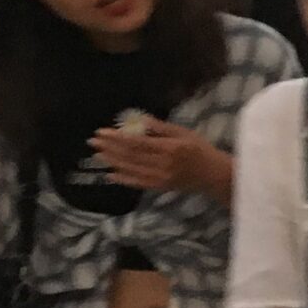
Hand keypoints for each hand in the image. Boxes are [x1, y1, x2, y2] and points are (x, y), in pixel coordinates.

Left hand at [88, 121, 229, 196]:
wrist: (214, 175)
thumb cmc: (200, 149)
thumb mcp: (183, 133)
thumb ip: (161, 127)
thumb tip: (139, 120)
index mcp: (169, 148)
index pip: (137, 143)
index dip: (117, 138)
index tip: (102, 132)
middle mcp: (163, 164)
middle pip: (130, 156)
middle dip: (110, 148)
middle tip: (93, 141)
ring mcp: (161, 178)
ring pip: (131, 169)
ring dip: (112, 162)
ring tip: (98, 154)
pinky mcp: (160, 187)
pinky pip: (138, 183)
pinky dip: (123, 179)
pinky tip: (110, 175)